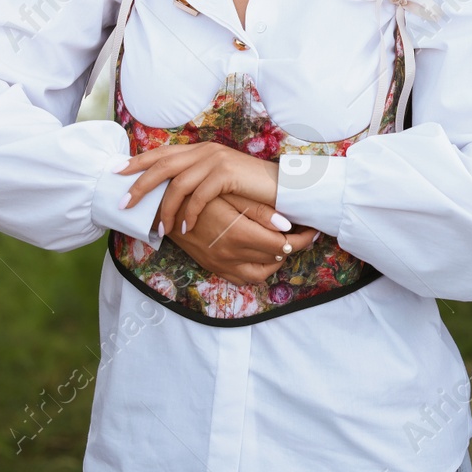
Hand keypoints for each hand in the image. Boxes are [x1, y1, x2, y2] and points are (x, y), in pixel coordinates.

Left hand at [119, 142, 278, 234]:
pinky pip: (198, 196)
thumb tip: (166, 196)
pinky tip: (184, 228)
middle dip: (140, 185)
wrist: (282, 187)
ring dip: (164, 208)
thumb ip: (195, 181)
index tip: (115, 172)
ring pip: (177, 184)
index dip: (137, 162)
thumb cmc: (249, 189)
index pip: (162, 153)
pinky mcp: (226, 173)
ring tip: (160, 229)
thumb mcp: (217, 182)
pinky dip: (188, 214)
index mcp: (200, 149)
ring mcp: (215, 160)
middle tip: (123, 204)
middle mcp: (205, 150)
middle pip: (162, 165)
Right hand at [167, 193, 319, 282]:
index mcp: (238, 235)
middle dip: (294, 247)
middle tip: (303, 232)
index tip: (312, 228)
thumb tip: (286, 224)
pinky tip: (261, 252)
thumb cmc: (195, 193)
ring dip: (275, 261)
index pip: (283, 245)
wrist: (159, 209)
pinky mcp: (213, 267)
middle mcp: (231, 255)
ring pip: (261, 274)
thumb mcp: (227, 194)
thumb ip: (258, 210)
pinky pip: (242, 278)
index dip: (302, 239)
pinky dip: (257, 269)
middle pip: (275, 259)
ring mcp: (221, 264)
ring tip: (282, 242)